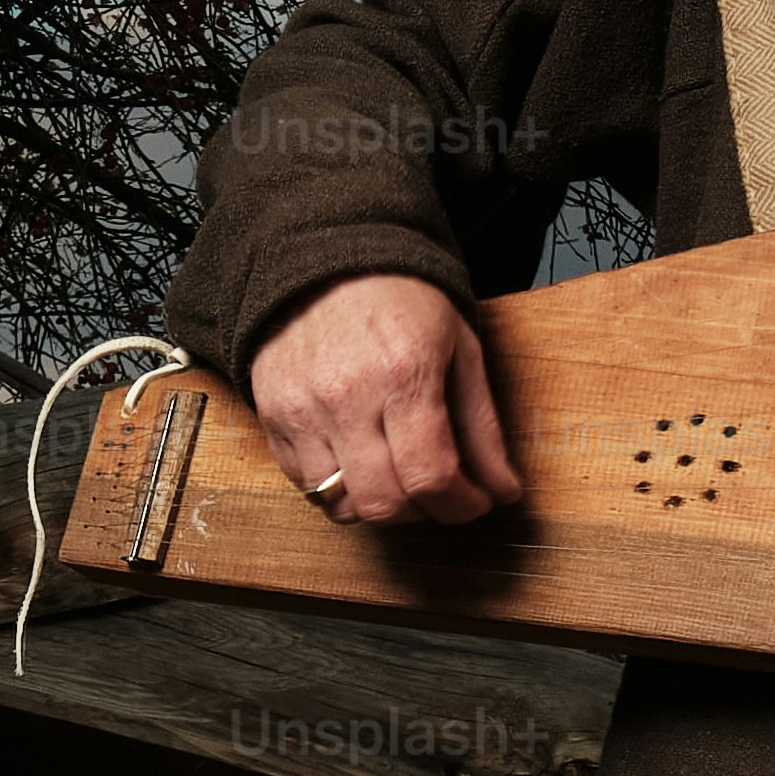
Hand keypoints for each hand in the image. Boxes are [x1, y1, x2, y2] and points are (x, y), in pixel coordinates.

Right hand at [247, 272, 528, 522]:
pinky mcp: (272, 417)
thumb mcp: (460, 350)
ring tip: (397, 475)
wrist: (325, 263)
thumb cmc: (399, 302)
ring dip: (378, 505)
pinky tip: (360, 461)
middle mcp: (346, 396)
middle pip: (385, 502)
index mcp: (403, 373)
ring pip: (341, 505)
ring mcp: (302, 409)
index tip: (474, 501)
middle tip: (437, 492)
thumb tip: (502, 491)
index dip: (460, 505)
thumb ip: (482, 427)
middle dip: (422, 512)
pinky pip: (306, 487)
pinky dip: (338, 490)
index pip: (430, 475)